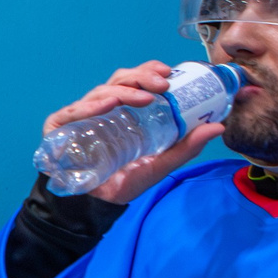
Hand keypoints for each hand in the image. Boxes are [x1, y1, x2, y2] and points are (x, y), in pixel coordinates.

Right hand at [43, 61, 224, 204]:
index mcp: (125, 111)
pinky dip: (92, 105)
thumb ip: (186, 147)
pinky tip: (108, 103)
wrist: (95, 205)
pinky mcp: (59, 127)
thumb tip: (218, 126)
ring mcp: (80, 116)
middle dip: (141, 77)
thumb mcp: (160, 164)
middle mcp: (103, 108)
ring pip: (101, 91)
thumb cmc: (123, 181)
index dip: (149, 71)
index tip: (168, 73)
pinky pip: (74, 110)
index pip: (136, 81)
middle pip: (119, 80)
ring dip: (124, 90)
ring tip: (144, 97)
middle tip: (162, 84)